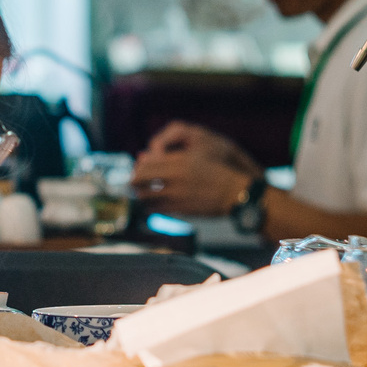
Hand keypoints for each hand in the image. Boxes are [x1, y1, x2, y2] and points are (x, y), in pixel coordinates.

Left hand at [135, 123, 258, 217]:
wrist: (234, 193)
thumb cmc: (215, 173)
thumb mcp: (195, 158)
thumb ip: (170, 158)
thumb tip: (144, 157)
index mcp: (180, 161)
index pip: (147, 164)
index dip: (138, 168)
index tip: (137, 170)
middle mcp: (177, 176)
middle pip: (142, 179)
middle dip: (134, 182)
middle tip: (132, 184)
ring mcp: (178, 194)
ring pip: (146, 195)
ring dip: (140, 195)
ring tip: (141, 195)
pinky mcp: (181, 209)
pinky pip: (157, 208)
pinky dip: (150, 206)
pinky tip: (151, 205)